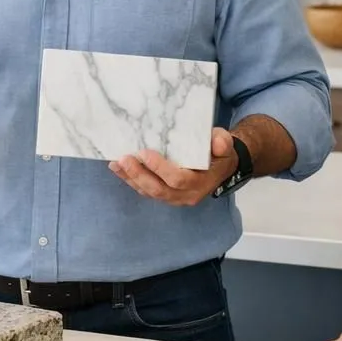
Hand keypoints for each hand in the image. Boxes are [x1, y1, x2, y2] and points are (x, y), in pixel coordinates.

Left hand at [109, 128, 236, 206]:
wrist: (220, 167)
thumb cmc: (219, 153)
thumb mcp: (225, 144)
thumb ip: (222, 142)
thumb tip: (217, 143)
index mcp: (201, 182)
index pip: (178, 179)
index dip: (160, 168)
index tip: (144, 153)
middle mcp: (187, 195)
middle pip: (159, 190)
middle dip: (139, 175)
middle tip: (123, 158)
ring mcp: (175, 198)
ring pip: (150, 193)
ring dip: (131, 179)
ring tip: (115, 163)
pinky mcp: (165, 196)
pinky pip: (146, 191)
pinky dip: (131, 181)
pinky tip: (119, 169)